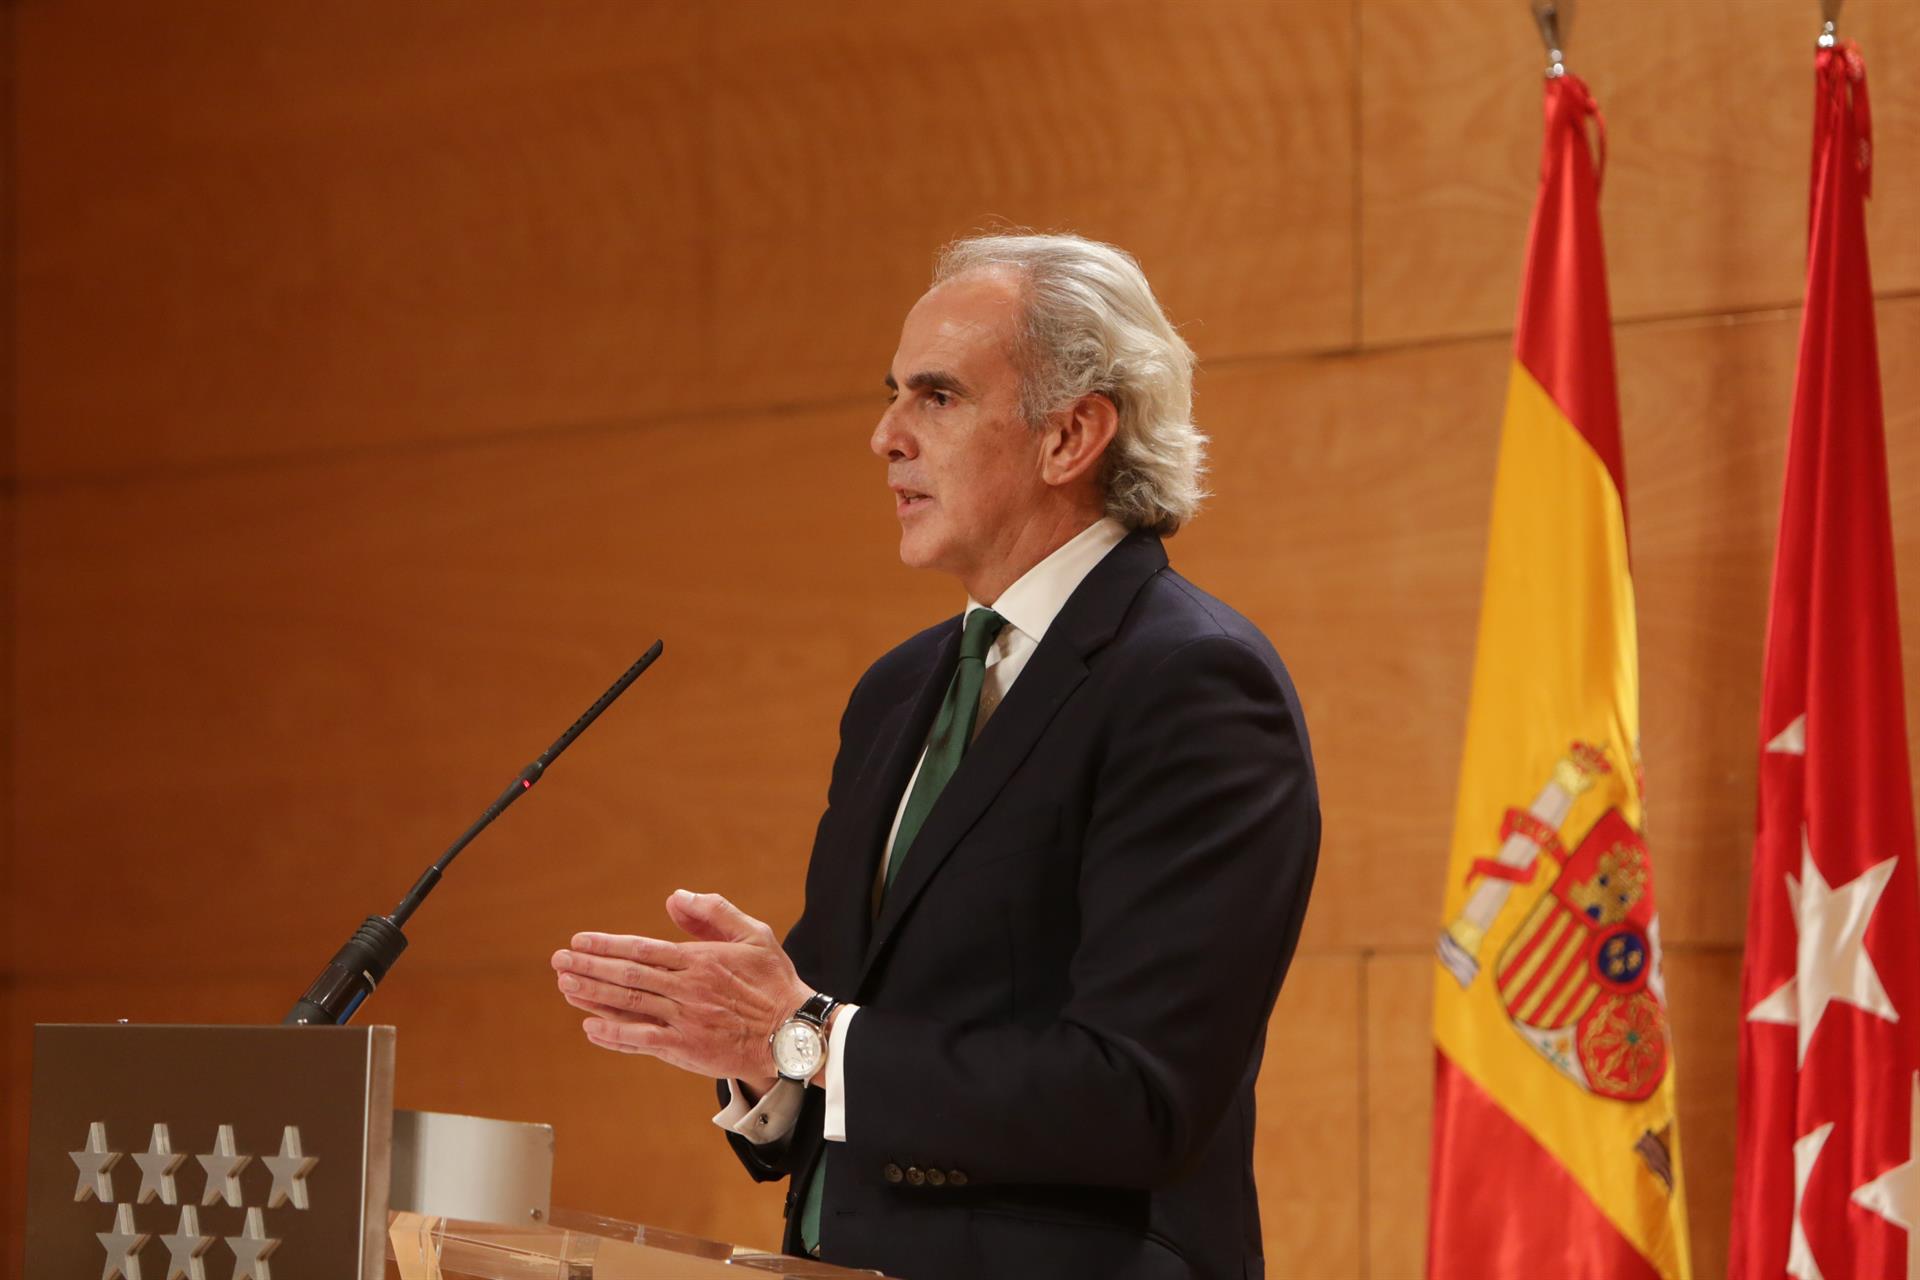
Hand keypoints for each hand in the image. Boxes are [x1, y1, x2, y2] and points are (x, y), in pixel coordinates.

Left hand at [551, 889, 812, 1083]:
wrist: (792, 1033)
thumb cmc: (774, 981)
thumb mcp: (754, 934)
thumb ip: (714, 912)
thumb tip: (675, 898)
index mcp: (699, 960)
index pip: (642, 949)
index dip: (606, 945)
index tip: (579, 941)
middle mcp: (686, 990)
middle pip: (627, 976)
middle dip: (589, 966)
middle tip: (559, 961)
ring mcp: (683, 1021)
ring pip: (628, 1005)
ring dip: (593, 995)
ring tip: (565, 985)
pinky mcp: (685, 1049)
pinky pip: (641, 1040)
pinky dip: (613, 1034)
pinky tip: (590, 1027)